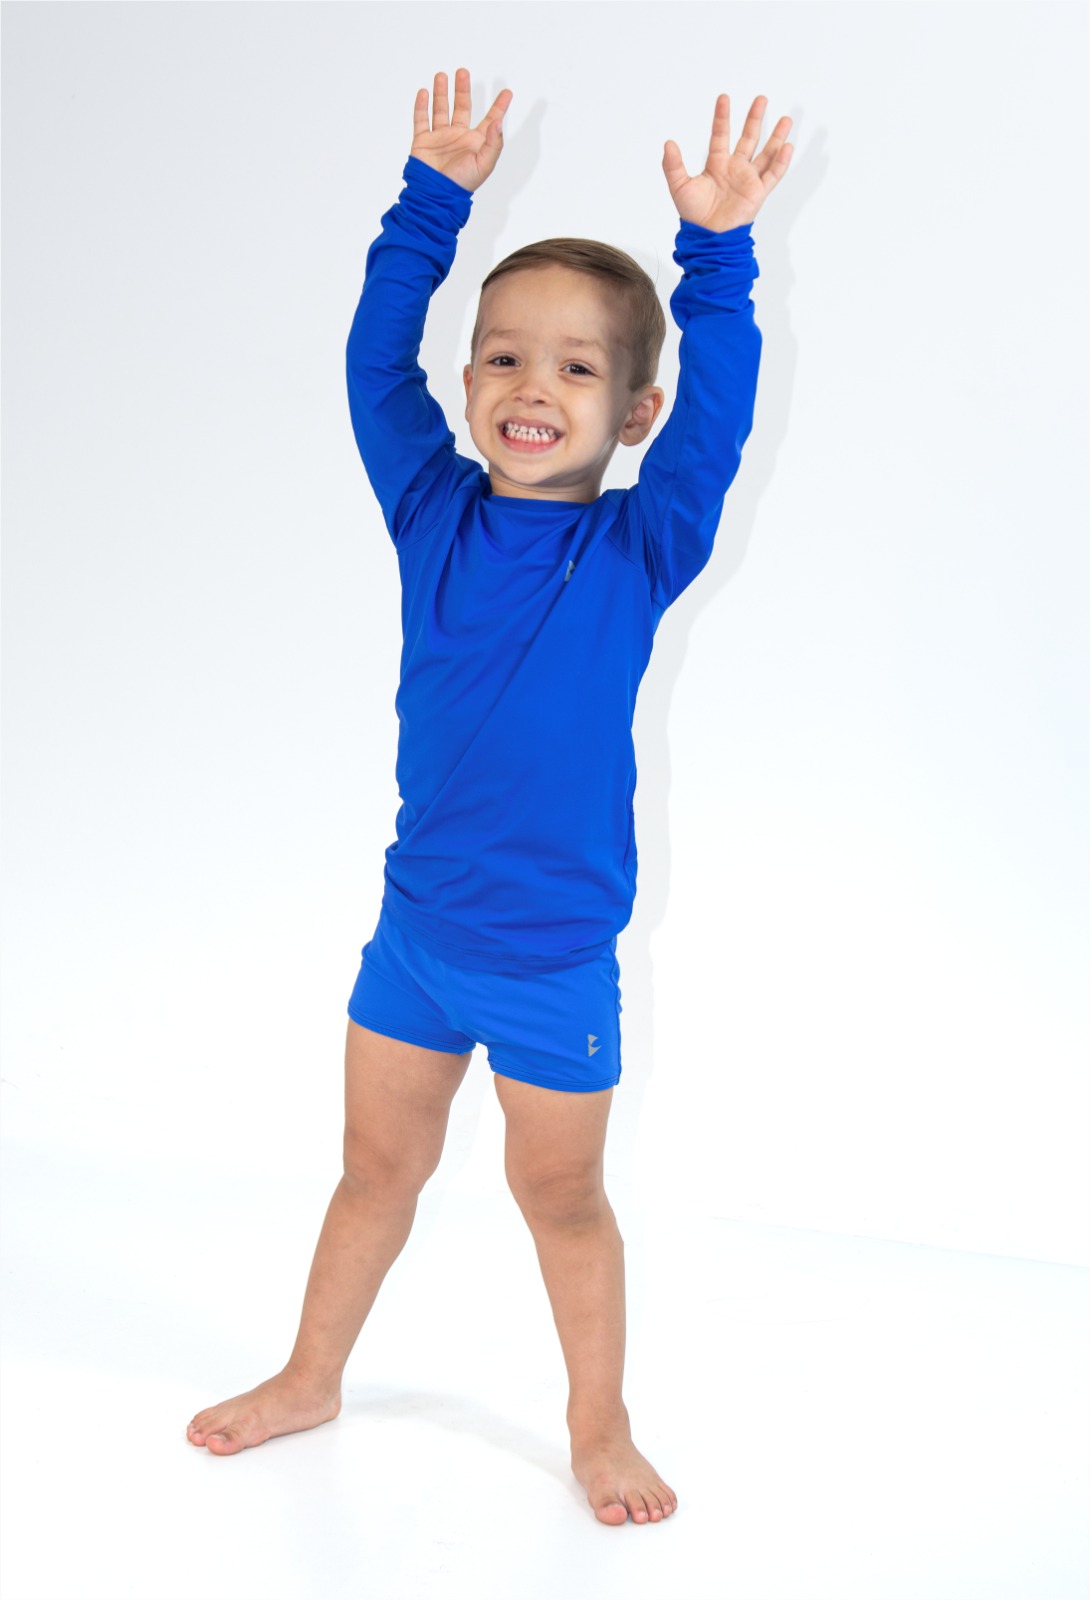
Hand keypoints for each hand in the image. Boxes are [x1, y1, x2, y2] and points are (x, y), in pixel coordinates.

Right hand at [411, 68, 512, 192]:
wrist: (436, 194)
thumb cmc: (462, 183)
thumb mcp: (484, 163)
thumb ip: (493, 142)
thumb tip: (498, 122)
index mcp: (475, 142)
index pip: (489, 119)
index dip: (499, 106)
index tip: (507, 92)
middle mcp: (458, 137)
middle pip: (461, 107)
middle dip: (462, 89)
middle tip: (462, 72)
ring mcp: (440, 138)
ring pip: (440, 109)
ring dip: (441, 92)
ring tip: (442, 75)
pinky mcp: (424, 141)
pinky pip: (421, 120)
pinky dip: (421, 106)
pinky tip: (424, 92)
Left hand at [663, 94, 792, 231]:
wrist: (708, 236)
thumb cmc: (694, 215)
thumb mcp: (679, 187)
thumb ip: (673, 166)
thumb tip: (668, 143)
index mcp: (717, 165)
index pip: (721, 135)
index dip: (722, 117)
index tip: (724, 98)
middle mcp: (735, 169)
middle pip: (748, 138)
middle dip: (754, 118)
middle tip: (761, 98)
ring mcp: (748, 180)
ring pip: (766, 153)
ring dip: (776, 137)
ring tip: (786, 119)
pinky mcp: (758, 193)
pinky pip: (773, 175)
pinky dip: (781, 162)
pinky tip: (787, 147)